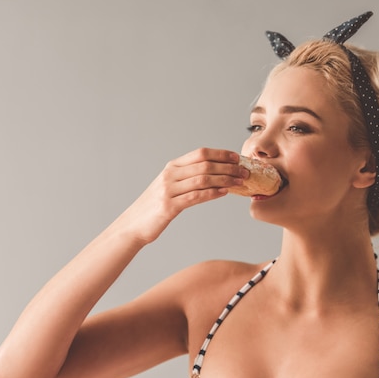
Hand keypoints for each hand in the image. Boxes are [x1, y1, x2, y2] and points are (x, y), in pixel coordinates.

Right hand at [118, 148, 247, 244]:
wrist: (134, 224)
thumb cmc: (156, 207)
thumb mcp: (171, 187)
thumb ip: (188, 179)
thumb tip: (215, 175)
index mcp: (172, 167)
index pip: (200, 153)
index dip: (221, 154)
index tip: (237, 157)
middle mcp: (170, 175)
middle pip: (205, 164)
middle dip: (228, 167)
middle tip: (244, 171)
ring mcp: (168, 190)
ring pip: (203, 179)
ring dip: (225, 180)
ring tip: (239, 182)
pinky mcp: (169, 206)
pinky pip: (196, 196)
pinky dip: (213, 193)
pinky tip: (224, 193)